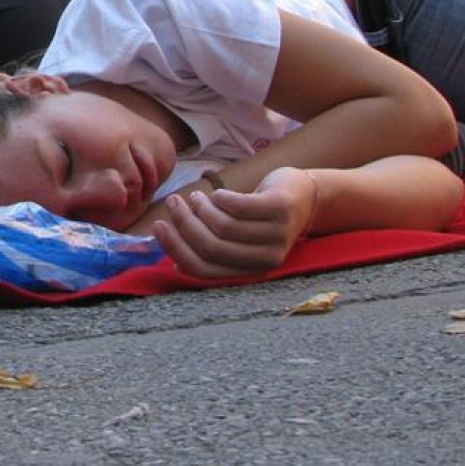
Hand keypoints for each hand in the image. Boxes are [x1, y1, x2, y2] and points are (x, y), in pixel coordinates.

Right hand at [151, 168, 318, 277]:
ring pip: (223, 225)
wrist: (306, 197)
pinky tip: (218, 193)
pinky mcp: (281, 209)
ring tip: (197, 196)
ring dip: (202, 208)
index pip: (204, 269)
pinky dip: (221, 198)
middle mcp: (265, 259)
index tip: (158, 227)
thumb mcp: (238, 240)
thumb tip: (174, 263)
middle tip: (172, 203)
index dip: (176, 249)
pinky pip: (239, 205)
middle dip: (184, 223)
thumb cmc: (261, 219)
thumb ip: (212, 250)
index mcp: (250, 271)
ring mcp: (276, 234)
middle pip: (211, 246)